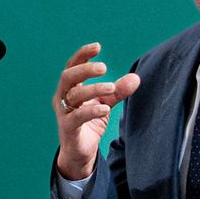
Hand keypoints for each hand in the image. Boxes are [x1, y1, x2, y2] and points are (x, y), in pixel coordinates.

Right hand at [54, 43, 141, 180]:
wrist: (80, 152)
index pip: (72, 66)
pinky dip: (91, 111)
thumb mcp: (106, 104)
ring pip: (73, 95)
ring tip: (111, 88)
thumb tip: (136, 78)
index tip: (97, 46)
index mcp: (70, 88)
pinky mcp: (68, 128)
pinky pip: (77, 117)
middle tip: (104, 67)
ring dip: (93, 89)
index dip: (82, 55)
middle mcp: (63, 98)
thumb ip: (118, 91)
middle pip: (68, 77)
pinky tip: (105, 109)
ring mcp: (64, 113)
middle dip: (85, 69)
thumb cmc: (90, 123)